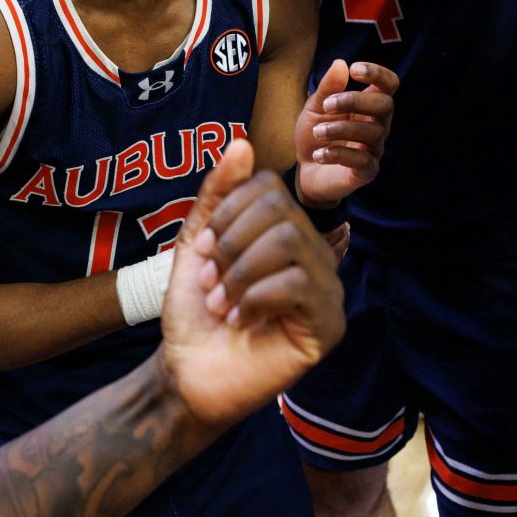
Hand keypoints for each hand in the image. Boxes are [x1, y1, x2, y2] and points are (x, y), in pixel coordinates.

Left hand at [157, 140, 346, 428]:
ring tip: (222, 304)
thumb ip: (218, 195)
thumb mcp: (198, 245)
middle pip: (280, 212)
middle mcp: (315, 255)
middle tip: (210, 284)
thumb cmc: (196, 313)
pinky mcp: (329, 325)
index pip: (268, 187)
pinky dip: (256, 298)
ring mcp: (327, 290)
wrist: (187, 373)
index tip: (205, 252)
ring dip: (240, 274)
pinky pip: (298, 284)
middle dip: (232, 246)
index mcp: (286, 232)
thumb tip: (242, 142)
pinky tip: (242, 322)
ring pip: (291, 242)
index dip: (228, 213)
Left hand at [294, 59, 396, 207]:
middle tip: (327, 105)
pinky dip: (338, 155)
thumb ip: (327, 88)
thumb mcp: (315, 107)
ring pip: (373, 132)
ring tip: (317, 132)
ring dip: (341, 129)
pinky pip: (363, 161)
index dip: (377, 73)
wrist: (305, 170)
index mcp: (368, 105)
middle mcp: (378, 125)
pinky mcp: (367, 172)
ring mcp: (375, 149)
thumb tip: (341, 63)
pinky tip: (318, 155)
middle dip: (355, 100)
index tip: (354, 69)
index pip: (389, 84)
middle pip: (385, 105)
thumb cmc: (315, 134)